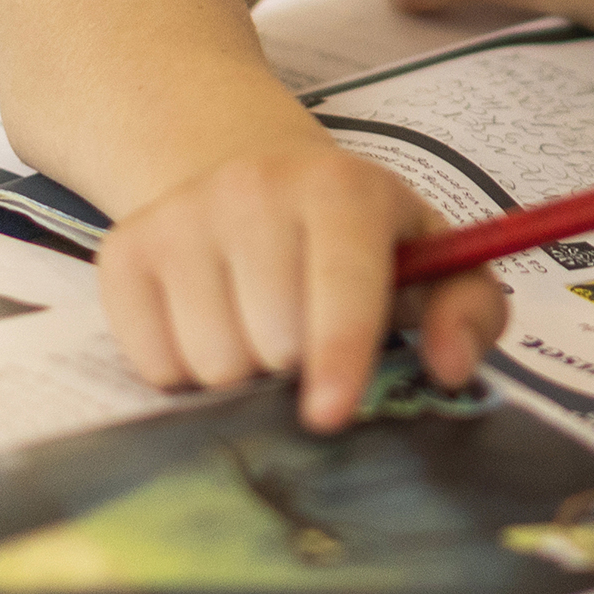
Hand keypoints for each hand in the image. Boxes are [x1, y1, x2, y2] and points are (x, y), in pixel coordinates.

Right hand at [94, 143, 508, 429]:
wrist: (254, 179)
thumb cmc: (356, 241)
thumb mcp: (432, 258)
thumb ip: (469, 311)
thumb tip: (450, 368)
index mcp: (341, 188)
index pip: (339, 283)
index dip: (339, 355)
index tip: (331, 413)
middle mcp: (253, 187)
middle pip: (270, 341)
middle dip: (294, 371)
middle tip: (306, 345)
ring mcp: (181, 215)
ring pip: (209, 361)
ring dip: (242, 376)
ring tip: (261, 333)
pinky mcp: (124, 250)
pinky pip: (150, 362)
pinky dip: (183, 372)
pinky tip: (211, 329)